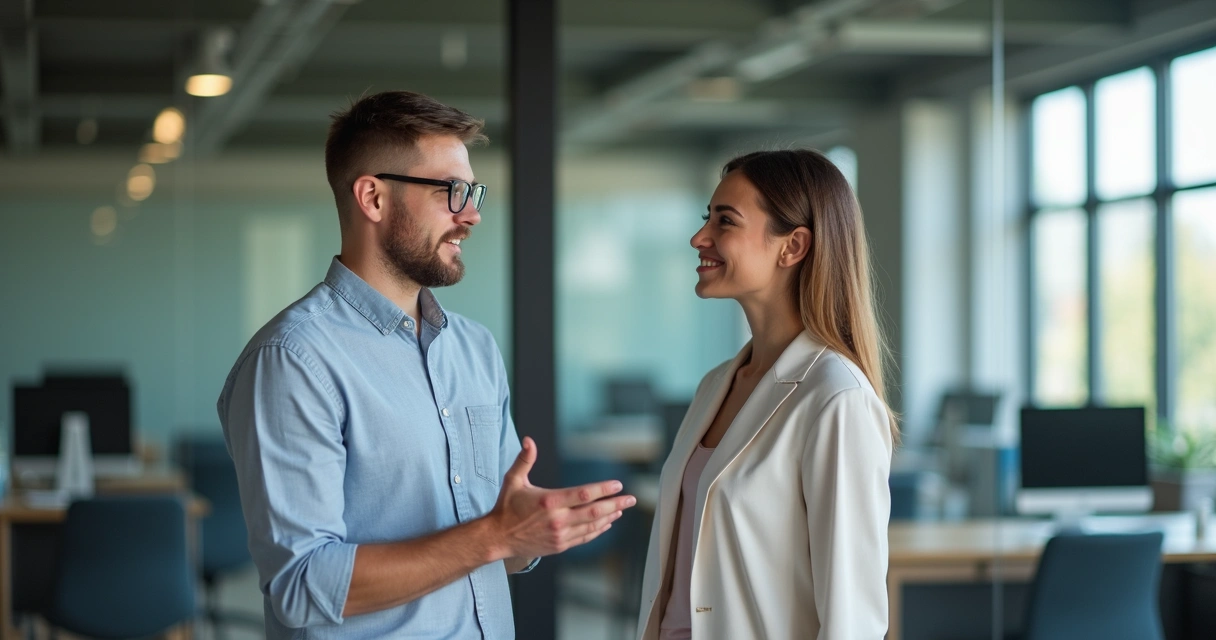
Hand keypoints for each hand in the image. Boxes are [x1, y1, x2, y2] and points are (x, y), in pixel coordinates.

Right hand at [488, 437, 635, 559]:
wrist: (498, 537)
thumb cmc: (507, 507)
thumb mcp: (513, 480)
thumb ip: (524, 460)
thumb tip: (529, 440)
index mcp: (549, 501)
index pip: (583, 495)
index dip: (602, 490)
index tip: (617, 485)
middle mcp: (557, 520)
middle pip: (594, 512)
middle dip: (616, 504)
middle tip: (631, 499)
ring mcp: (560, 535)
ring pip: (592, 526)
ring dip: (610, 517)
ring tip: (621, 509)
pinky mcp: (560, 545)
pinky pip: (585, 537)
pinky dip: (598, 530)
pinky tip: (607, 523)